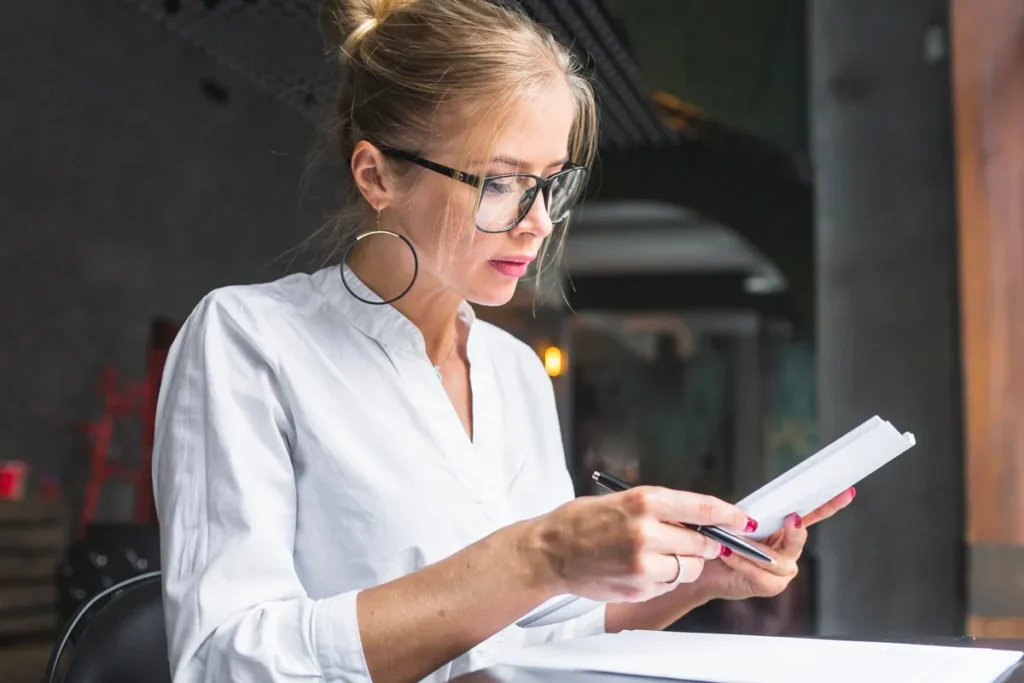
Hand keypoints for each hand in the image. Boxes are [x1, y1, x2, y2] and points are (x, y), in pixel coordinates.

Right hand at [527, 486, 756, 603]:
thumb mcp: (622, 500)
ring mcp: (643, 562)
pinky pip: (669, 584)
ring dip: (684, 563)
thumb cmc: (584, 521)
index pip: (702, 508)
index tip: (743, 520)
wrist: (550, 551)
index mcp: (644, 500)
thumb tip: (700, 519)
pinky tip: (641, 569)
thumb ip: (661, 509)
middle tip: (693, 542)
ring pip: (689, 567)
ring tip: (658, 555)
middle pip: (703, 543)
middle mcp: (646, 530)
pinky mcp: (639, 586)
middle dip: (704, 544)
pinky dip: (664, 578)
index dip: (729, 516)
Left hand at [691, 487, 855, 601]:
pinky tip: (728, 555)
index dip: (831, 504)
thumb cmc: (723, 542)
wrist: (707, 569)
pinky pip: (759, 573)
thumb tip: (754, 514)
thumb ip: (752, 516)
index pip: (812, 514)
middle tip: (792, 519)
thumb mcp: (738, 522)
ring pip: (775, 559)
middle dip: (794, 531)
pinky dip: (741, 562)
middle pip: (799, 538)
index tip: (847, 492)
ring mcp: (783, 570)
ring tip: (731, 543)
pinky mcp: (771, 586)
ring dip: (751, 549)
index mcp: (786, 529)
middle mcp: (789, 550)